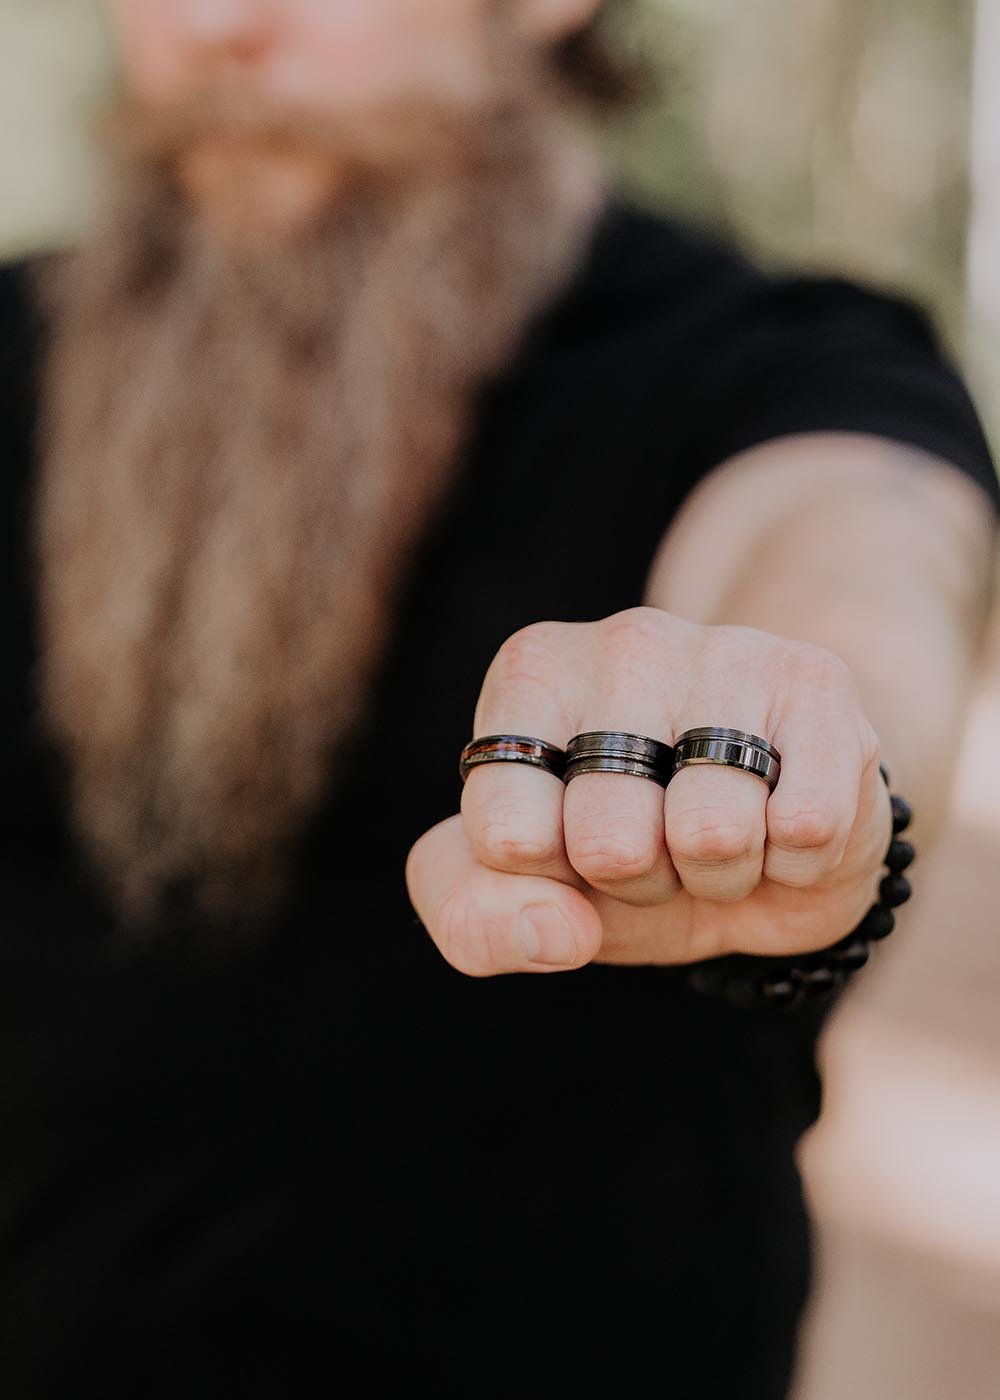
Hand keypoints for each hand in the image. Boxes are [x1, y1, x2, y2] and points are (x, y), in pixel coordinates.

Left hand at [406, 607, 893, 974]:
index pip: (510, 838)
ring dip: (719, 875)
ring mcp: (727, 651)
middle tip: (658, 842)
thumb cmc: (623, 846)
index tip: (569, 842)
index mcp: (530, 676)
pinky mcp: (819, 682)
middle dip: (641, 881)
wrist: (760, 830)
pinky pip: (806, 831)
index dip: (553, 879)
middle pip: (612, 844)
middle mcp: (623, 643)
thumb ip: (477, 918)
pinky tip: (781, 818)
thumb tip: (558, 929)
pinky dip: (794, 865)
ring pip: (714, 836)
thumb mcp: (522, 892)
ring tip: (718, 828)